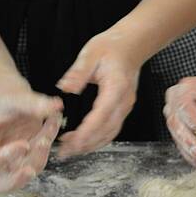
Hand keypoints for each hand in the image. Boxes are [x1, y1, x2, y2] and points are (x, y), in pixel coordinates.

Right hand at [0, 72, 63, 192]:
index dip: (5, 157)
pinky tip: (52, 122)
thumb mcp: (15, 96)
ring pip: (22, 172)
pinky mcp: (24, 154)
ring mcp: (9, 158)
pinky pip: (37, 158)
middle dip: (15, 180)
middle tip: (30, 171)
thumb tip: (55, 106)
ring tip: (49, 129)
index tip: (24, 144)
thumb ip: (33, 104)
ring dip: (39, 156)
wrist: (5, 89)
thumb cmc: (2, 94)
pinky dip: (47, 144)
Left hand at [55, 29, 139, 157]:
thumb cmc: (111, 47)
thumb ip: (79, 72)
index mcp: (117, 87)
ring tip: (69, 149)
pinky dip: (97, 138)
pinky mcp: (122, 108)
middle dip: (86, 144)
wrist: (131, 45)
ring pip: (111, 133)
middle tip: (64, 151)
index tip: (71, 141)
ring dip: (91, 144)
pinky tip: (82, 140)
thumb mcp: (91, 53)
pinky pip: (112, 128)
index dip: (87, 131)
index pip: (102, 114)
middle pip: (107, 130)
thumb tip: (65, 87)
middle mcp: (124, 100)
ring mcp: (126, 106)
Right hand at [163, 76, 195, 166]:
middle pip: (176, 122)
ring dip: (188, 150)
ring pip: (176, 135)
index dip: (193, 118)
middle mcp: (174, 102)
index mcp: (183, 89)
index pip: (183, 105)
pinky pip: (180, 144)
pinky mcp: (178, 130)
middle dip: (188, 139)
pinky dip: (189, 155)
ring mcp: (174, 117)